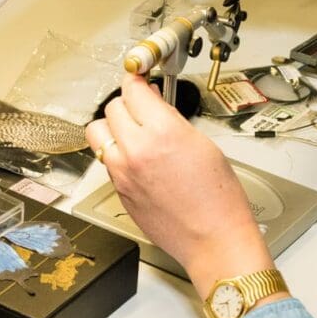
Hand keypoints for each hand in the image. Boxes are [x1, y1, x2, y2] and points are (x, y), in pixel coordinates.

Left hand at [86, 74, 273, 299]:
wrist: (213, 240)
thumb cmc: (218, 200)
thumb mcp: (203, 144)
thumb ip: (172, 121)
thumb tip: (155, 107)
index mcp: (162, 133)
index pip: (133, 89)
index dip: (137, 79)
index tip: (139, 77)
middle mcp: (136, 151)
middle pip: (112, 107)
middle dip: (128, 103)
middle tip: (142, 107)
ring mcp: (122, 173)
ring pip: (98, 132)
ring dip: (112, 126)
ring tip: (132, 131)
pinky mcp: (118, 190)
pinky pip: (106, 160)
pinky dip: (117, 153)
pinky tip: (137, 158)